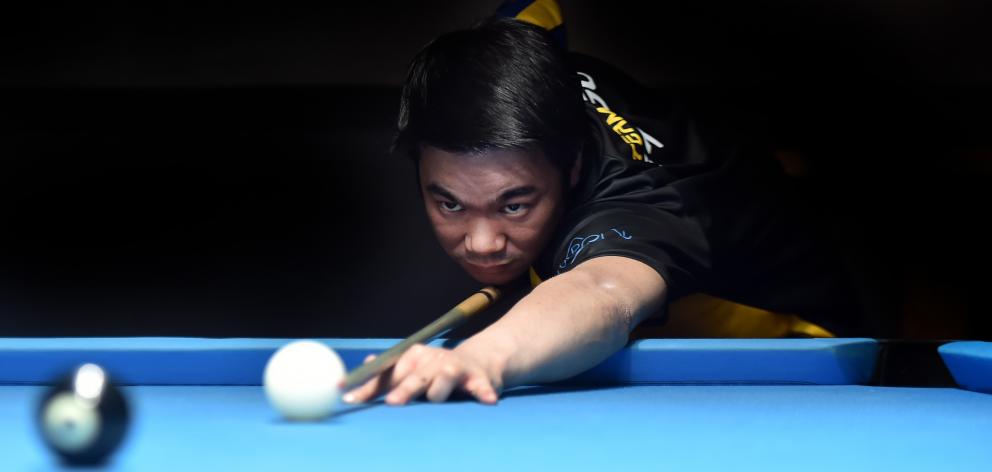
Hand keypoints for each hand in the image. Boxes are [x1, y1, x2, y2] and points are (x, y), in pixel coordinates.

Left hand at [342, 344, 502, 405]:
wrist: (479, 361)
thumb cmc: (437, 370)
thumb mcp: (412, 369)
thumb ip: (387, 375)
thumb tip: (363, 367)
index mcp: (414, 357)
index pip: (389, 371)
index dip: (370, 386)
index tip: (352, 398)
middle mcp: (434, 359)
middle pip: (416, 376)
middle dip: (404, 389)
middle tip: (392, 402)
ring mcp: (457, 367)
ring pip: (446, 377)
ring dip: (440, 388)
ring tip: (435, 397)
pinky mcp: (479, 378)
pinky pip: (480, 385)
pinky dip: (483, 391)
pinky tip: (487, 400)